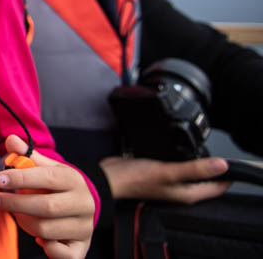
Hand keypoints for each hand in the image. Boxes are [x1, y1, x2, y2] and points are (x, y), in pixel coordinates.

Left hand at [0, 135, 94, 258]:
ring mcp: (84, 227)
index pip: (48, 178)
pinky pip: (61, 254)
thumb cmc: (58, 185)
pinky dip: (46, 247)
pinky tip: (37, 237)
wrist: (83, 206)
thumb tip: (11, 140)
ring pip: (46, 230)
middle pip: (46, 207)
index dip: (22, 178)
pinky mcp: (81, 247)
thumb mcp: (46, 167)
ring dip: (24, 222)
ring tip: (16, 214)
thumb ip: (27, 155)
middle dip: (16, 203)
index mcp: (74, 180)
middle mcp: (83, 204)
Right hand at [100, 154, 230, 203]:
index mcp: (187, 193)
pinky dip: (182, 157)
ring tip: (202, 147)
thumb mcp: (168, 171)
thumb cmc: (135, 178)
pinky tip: (179, 148)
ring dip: (198, 161)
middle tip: (217, 150)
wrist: (110, 177)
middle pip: (206, 179)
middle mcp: (180, 189)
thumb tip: (223, 165)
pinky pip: (177, 164)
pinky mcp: (159, 171)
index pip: (217, 187)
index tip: (231, 160)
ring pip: (192, 171)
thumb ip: (195, 168)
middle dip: (214, 167)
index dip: (227, 174)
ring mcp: (170, 180)